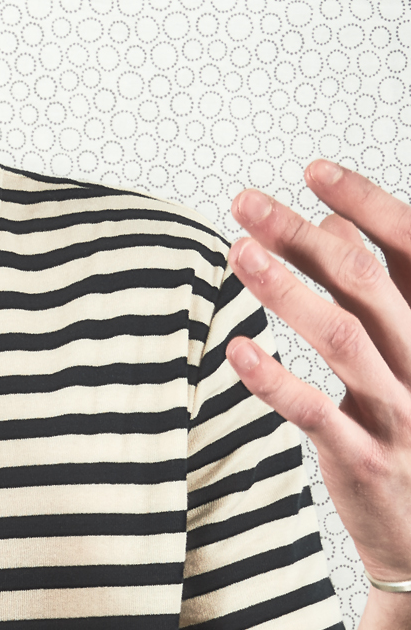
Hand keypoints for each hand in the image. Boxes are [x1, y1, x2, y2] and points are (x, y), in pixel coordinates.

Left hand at [228, 163, 410, 584]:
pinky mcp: (367, 459)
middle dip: (303, 235)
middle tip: (245, 202)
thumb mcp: (408, 353)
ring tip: (237, 252)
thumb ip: (373, 294)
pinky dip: (275, 380)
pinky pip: (317, 413)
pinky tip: (236, 352)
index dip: (366, 204)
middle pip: (364, 282)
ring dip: (284, 290)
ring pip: (341, 337)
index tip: (313, 170)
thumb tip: (335, 227)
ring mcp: (402, 411)